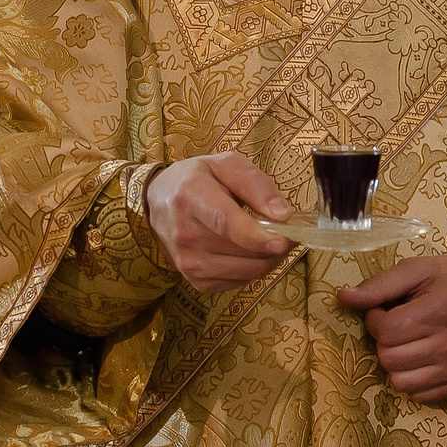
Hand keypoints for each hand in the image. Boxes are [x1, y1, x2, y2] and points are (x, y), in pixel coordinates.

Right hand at [142, 153, 292, 293]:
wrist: (159, 200)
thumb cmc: (197, 179)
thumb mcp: (225, 164)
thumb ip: (256, 184)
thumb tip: (283, 214)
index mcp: (191, 197)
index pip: (225, 223)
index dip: (257, 236)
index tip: (284, 240)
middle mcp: (184, 234)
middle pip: (241, 251)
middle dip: (275, 246)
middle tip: (287, 232)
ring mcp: (187, 261)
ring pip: (245, 272)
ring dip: (269, 260)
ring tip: (272, 241)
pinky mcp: (195, 280)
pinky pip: (238, 283)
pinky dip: (253, 270)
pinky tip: (250, 252)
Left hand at [337, 253, 446, 403]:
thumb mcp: (418, 270)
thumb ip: (380, 285)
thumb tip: (344, 298)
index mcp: (437, 313)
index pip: (385, 332)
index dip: (375, 319)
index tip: (386, 309)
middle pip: (389, 358)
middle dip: (385, 340)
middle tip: (398, 324)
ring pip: (400, 382)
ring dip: (396, 362)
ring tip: (409, 342)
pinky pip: (420, 395)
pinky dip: (414, 379)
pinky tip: (422, 358)